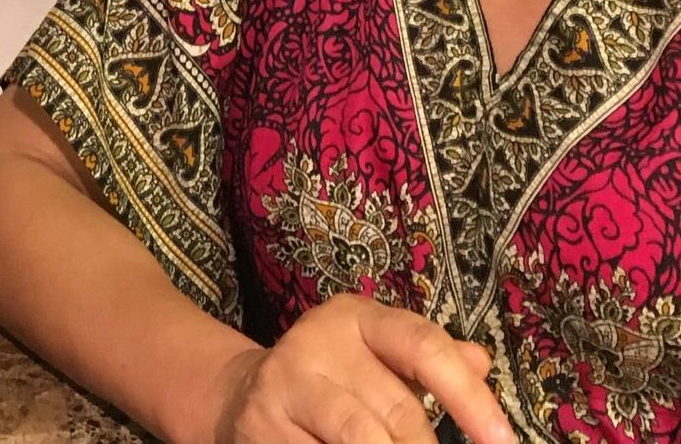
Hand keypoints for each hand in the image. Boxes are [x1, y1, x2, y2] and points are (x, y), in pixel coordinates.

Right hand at [209, 295, 513, 443]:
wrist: (246, 396)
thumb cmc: (332, 380)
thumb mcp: (378, 357)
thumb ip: (430, 360)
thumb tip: (481, 362)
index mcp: (357, 318)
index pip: (423, 346)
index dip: (468, 396)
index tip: (502, 441)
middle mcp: (318, 340)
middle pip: (398, 411)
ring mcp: (286, 383)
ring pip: (359, 438)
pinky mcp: (262, 425)